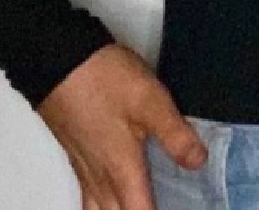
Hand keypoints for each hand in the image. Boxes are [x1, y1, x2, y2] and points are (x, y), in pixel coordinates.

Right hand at [36, 42, 207, 209]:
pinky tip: (111, 198)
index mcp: (121, 170)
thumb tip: (199, 163)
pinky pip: (87, 198)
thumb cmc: (106, 80)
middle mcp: (99, 178)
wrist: (59, 62)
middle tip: (158, 205)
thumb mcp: (150, 101)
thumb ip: (175, 134)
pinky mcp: (74, 156)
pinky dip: (101, 207)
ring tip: (136, 204)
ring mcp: (83, 168)